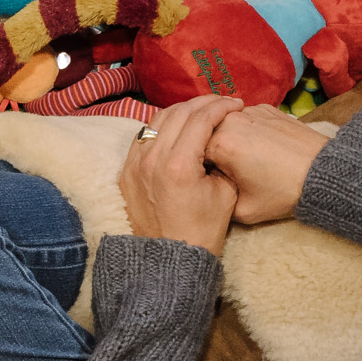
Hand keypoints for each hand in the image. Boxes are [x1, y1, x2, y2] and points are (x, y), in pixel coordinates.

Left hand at [119, 96, 243, 256]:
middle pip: (177, 113)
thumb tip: (218, 141)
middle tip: (221, 102)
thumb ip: (222, 161)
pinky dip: (162, 126)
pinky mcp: (125, 170)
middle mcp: (151, 158)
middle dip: (202, 103)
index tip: (236, 104)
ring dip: (181, 111)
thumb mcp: (225, 195)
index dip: (221, 106)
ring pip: (157, 121)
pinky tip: (177, 127)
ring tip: (201, 110)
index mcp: (178, 164)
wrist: (167, 258)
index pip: (200, 119)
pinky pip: (144, 136)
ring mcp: (134, 163)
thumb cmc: (202, 230)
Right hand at [205, 104, 329, 223]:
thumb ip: (215, 198)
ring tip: (244, 157)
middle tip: (223, 168)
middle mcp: (231, 120)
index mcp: (220, 143)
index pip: (189, 150)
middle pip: (205, 132)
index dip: (196, 166)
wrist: (326, 174)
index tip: (207, 178)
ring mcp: (251, 110)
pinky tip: (260, 147)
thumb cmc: (284, 192)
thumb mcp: (243, 210)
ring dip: (226, 137)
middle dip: (208, 148)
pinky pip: (245, 117)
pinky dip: (246, 130)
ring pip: (224, 122)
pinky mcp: (267, 108)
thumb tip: (205, 189)